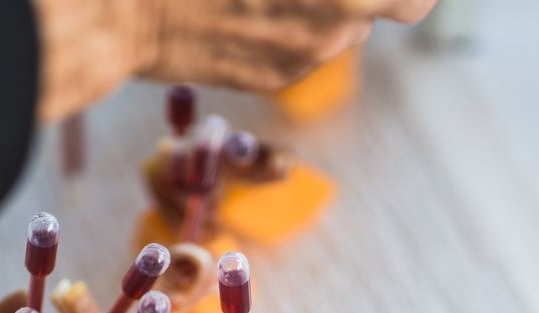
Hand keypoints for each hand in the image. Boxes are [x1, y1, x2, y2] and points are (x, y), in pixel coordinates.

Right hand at [36, 0, 437, 120]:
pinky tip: (248, 5)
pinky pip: (307, 48)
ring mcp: (304, 58)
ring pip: (344, 29)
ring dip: (326, 5)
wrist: (122, 10)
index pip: (416, 1)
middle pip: (384, 8)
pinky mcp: (275, 79)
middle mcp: (335, 26)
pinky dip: (294, 26)